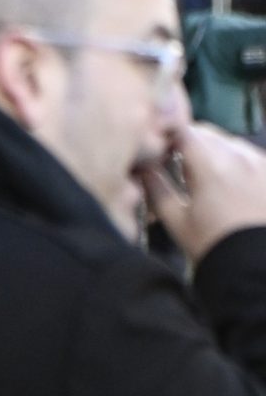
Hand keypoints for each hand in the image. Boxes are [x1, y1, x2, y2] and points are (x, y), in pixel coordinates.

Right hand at [140, 122, 265, 261]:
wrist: (254, 263)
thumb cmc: (211, 244)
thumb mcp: (176, 220)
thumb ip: (156, 189)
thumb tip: (141, 168)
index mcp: (211, 166)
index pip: (183, 131)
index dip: (166, 135)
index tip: (156, 149)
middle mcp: (238, 156)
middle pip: (207, 133)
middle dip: (187, 142)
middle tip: (173, 164)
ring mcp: (259, 162)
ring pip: (228, 141)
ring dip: (211, 150)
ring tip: (202, 175)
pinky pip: (247, 153)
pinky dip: (232, 159)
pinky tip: (227, 182)